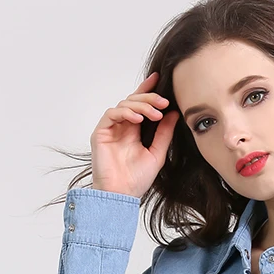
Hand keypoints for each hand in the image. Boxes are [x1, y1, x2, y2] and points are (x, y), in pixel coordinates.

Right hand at [89, 71, 178, 198]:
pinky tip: (137, 118)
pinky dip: (125, 112)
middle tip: (163, 103)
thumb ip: (164, 133)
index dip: (148, 91)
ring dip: (141, 106)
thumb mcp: (157, 153)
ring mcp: (111, 129)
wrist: (122, 194)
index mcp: (134, 131)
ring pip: (124, 104)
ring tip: (154, 114)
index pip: (141, 105)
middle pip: (134, 101)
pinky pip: (112, 113)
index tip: (159, 79)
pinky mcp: (101, 132)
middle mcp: (122, 127)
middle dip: (149, 99)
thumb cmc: (137, 179)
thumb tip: (173, 113)